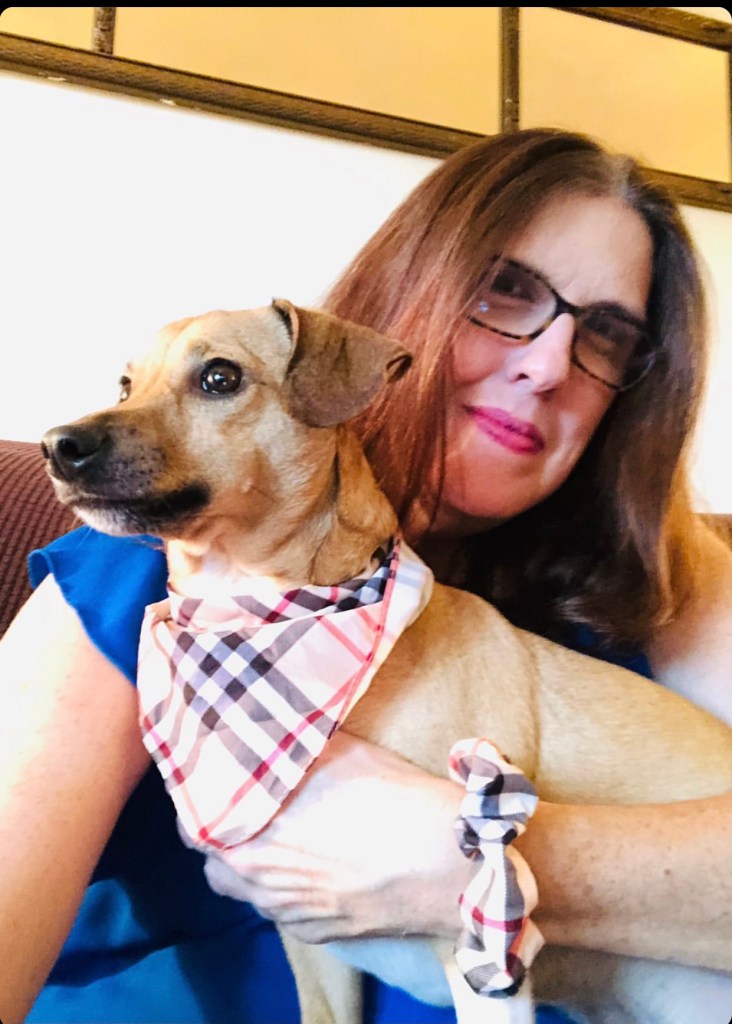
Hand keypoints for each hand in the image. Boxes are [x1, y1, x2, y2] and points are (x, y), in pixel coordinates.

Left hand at [203, 732, 473, 942]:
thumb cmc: (388, 798)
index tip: (215, 782)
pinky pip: (284, 910)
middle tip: (245, 807)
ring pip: (247, 891)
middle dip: (222, 835)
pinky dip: (288, 889)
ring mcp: (288, 913)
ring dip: (251, 865)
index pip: (192, 824)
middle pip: (212, 861)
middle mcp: (257, 883)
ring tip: (281, 837)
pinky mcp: (317, 933)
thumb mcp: (335, 752)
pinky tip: (316, 866)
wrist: (444, 861)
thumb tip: (265, 723)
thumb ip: (288, 746)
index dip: (201, 800)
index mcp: (249, 836)